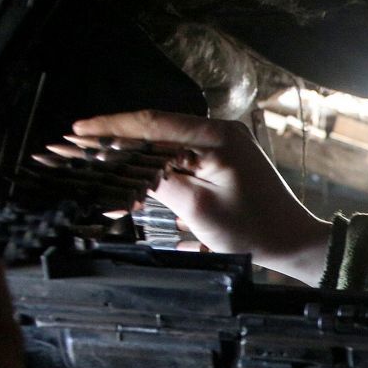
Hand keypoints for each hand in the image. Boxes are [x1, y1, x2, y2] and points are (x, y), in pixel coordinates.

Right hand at [71, 110, 331, 279]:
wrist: (291, 243)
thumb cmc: (254, 230)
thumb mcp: (197, 208)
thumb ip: (158, 182)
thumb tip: (121, 167)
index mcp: (217, 136)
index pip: (153, 124)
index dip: (112, 127)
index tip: (79, 131)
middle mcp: (220, 133)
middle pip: (155, 131)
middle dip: (114, 141)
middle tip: (76, 146)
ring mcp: (221, 146)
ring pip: (163, 145)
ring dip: (131, 157)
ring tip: (94, 164)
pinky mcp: (221, 162)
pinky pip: (179, 158)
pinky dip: (153, 169)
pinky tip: (129, 181)